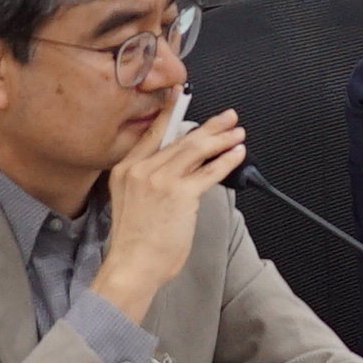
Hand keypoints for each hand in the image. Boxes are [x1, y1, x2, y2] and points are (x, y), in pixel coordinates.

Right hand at [95, 107, 243, 327]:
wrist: (132, 265)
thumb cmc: (133, 242)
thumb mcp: (129, 202)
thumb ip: (147, 181)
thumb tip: (177, 168)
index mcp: (125, 169)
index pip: (153, 133)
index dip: (170, 112)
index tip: (180, 97)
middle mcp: (141, 169)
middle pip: (181, 138)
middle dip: (209, 126)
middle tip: (227, 117)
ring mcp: (161, 180)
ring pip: (197, 149)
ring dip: (222, 138)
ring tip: (237, 133)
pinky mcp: (181, 194)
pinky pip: (209, 171)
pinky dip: (226, 160)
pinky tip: (237, 154)